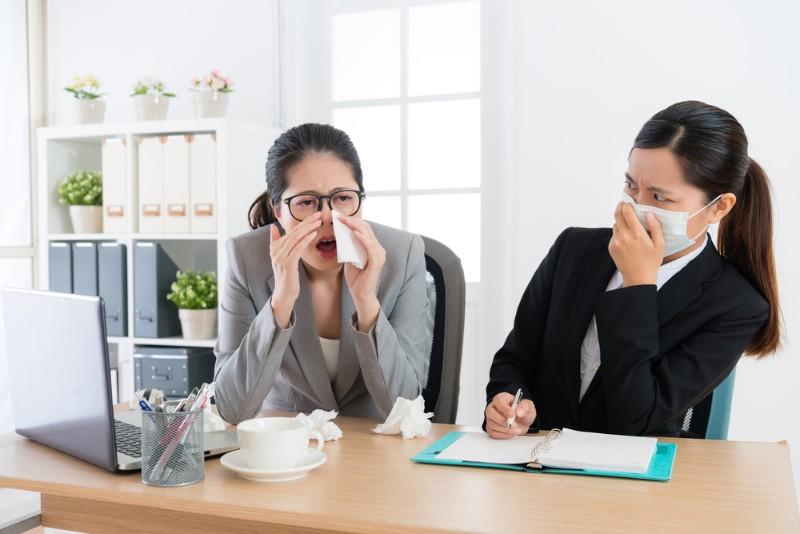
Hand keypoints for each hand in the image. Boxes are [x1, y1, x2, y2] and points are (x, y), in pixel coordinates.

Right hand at [269, 213, 321, 326]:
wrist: (283, 294)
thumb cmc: (287, 277)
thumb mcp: (281, 258)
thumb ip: (276, 242)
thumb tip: (272, 227)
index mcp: (275, 247)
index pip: (291, 231)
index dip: (303, 222)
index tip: (314, 215)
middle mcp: (276, 251)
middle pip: (293, 232)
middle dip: (307, 222)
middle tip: (319, 214)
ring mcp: (280, 257)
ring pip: (296, 238)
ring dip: (308, 228)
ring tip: (318, 222)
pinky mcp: (287, 264)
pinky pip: (297, 249)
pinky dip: (306, 240)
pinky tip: (314, 234)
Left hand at [338, 216, 385, 331]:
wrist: (361, 294)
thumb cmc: (356, 278)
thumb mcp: (350, 258)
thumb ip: (349, 247)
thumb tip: (341, 234)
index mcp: (373, 247)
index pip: (364, 229)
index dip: (352, 221)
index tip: (338, 217)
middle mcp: (378, 249)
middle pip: (366, 229)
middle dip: (351, 221)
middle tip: (338, 216)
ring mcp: (379, 254)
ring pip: (367, 234)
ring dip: (354, 226)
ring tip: (343, 221)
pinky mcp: (377, 261)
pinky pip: (369, 246)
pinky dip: (362, 238)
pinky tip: (353, 233)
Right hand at [485, 392, 536, 438]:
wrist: (522, 421)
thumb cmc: (522, 412)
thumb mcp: (528, 406)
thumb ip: (524, 407)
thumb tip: (518, 412)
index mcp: (502, 398)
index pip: (498, 401)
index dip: (504, 409)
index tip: (512, 415)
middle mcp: (494, 407)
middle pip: (490, 412)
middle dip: (502, 420)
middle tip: (514, 424)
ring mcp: (491, 418)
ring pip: (491, 424)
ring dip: (505, 429)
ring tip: (516, 430)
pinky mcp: (491, 428)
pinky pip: (493, 433)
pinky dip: (503, 435)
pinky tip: (511, 433)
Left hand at [608, 202, 663, 286]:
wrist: (638, 277)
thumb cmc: (651, 261)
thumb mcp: (659, 244)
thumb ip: (655, 227)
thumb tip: (649, 214)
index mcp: (637, 234)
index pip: (627, 213)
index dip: (626, 205)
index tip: (628, 203)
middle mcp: (624, 236)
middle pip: (617, 215)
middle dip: (620, 208)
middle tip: (623, 205)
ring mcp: (616, 242)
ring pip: (615, 225)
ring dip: (620, 222)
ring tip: (629, 226)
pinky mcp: (611, 247)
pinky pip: (614, 235)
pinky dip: (619, 233)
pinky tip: (627, 239)